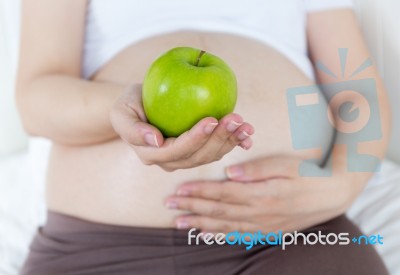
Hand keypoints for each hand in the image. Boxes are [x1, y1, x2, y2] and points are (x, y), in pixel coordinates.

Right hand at [110, 84, 254, 170]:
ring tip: (246, 125)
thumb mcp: (121, 111)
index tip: (212, 120)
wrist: (141, 106)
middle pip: (198, 156)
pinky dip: (234, 144)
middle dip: (219, 139)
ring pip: (211, 155)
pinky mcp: (198, 151)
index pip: (177, 150)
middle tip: (235, 119)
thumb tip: (155, 141)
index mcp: (152, 155)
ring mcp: (186, 158)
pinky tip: (248, 137)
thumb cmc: (130, 104)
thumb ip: (132, 129)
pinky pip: (217, 150)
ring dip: (230, 141)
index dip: (196, 138)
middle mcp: (170, 162)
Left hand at [165, 155, 356, 232]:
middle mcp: (259, 213)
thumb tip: (230, 172)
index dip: (199, 192)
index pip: (222, 193)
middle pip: (218, 211)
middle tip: (169, 205)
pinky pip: (238, 236)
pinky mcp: (267, 230)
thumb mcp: (286, 164)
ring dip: (199, 224)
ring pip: (224, 226)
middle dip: (191, 208)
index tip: (179, 189)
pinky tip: (205, 236)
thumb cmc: (308, 174)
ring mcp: (262, 225)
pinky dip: (219, 236)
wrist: (332, 194)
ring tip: (179, 223)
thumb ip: (257, 169)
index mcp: (261, 194)